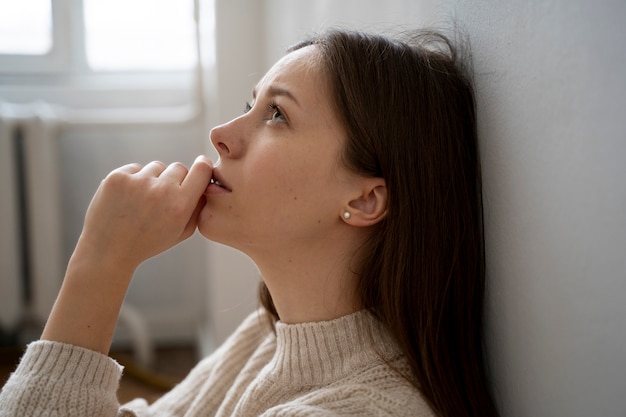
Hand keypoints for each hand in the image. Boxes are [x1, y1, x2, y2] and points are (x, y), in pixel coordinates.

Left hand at [76, 155, 212, 271]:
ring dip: (153, 179)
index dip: (203, 166)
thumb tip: (206, 184)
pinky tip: (128, 199)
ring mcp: (137, 182)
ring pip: (157, 167)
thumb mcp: (181, 232)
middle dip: (175, 180)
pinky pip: (135, 168)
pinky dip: (134, 179)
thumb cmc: (147, 243)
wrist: (108, 251)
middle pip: (179, 167)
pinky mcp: (118, 177)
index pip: (202, 169)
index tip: (200, 166)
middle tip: (163, 199)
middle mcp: (161, 190)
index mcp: (180, 205)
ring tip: (143, 202)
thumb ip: (197, 208)